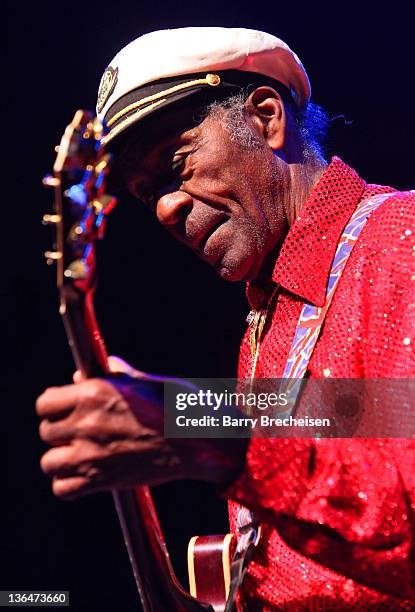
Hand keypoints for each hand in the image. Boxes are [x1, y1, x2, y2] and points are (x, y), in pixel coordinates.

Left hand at [36, 357, 246, 499]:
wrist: (202, 440)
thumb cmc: (179, 405)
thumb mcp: (146, 381)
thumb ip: (114, 376)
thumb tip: (90, 370)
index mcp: (94, 393)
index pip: (44, 403)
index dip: (54, 405)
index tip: (65, 408)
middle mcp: (87, 423)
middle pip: (45, 431)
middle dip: (59, 430)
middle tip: (79, 431)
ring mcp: (92, 454)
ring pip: (49, 462)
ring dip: (61, 459)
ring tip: (80, 454)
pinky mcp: (102, 481)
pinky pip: (63, 489)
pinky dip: (70, 484)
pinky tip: (85, 475)